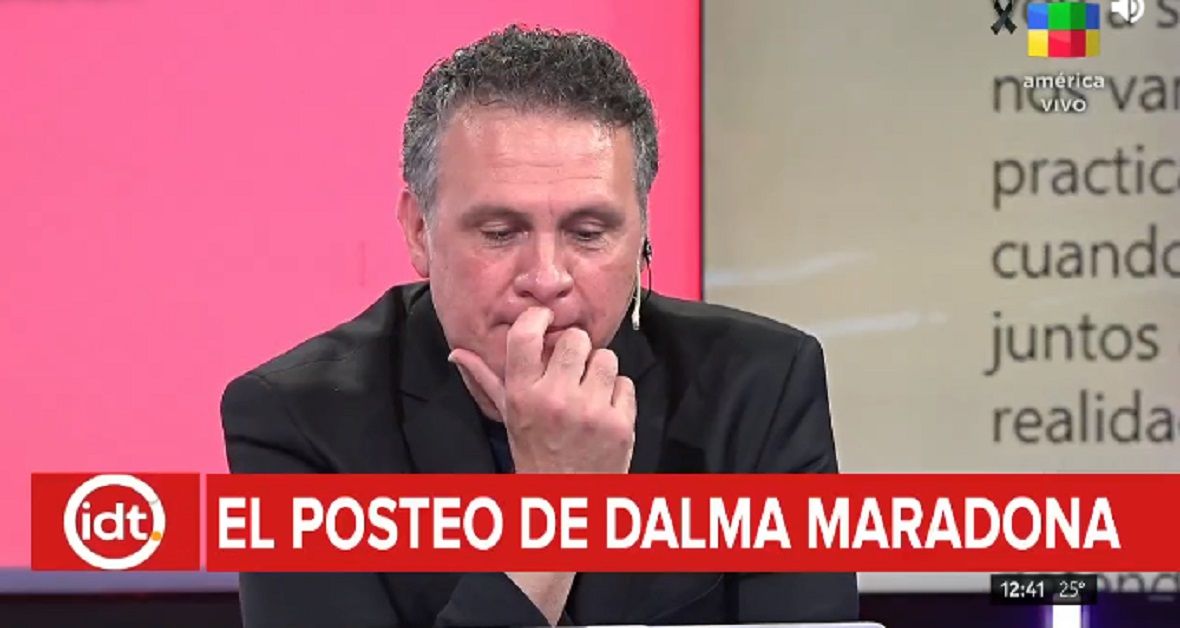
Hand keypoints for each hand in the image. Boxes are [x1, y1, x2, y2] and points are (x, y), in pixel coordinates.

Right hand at [448, 307, 635, 473]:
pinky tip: (604, 412)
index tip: (545, 320)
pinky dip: (618, 396)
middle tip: (572, 369)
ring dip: (599, 372)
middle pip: (577, 339)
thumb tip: (457, 352)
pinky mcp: (619, 424)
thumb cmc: (534, 452)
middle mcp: (555, 399)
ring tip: (589, 393)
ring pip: (606, 358)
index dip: (538, 318)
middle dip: (577, 350)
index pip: (526, 335)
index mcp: (522, 395)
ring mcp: (590, 412)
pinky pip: (626, 384)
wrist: (565, 498)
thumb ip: (485, 380)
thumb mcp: (508, 416)